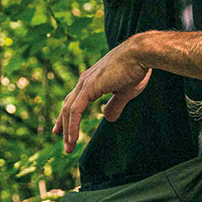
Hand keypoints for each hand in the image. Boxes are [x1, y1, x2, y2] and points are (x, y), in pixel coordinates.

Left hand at [53, 39, 151, 153]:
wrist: (140, 54)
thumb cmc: (135, 70)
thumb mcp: (124, 93)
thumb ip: (114, 105)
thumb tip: (107, 118)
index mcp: (91, 81)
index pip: (73, 101)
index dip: (67, 116)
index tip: (62, 131)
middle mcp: (84, 81)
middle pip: (68, 107)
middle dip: (64, 126)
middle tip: (65, 145)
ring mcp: (85, 83)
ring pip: (69, 110)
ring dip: (67, 130)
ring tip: (68, 147)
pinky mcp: (89, 87)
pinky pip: (75, 110)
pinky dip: (72, 125)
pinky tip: (73, 138)